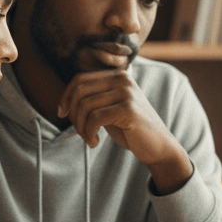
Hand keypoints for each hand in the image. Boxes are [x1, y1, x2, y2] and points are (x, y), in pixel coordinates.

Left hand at [57, 69, 192, 192]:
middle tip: (80, 132)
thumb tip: (64, 101)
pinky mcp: (128, 108)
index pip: (79, 79)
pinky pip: (95, 118)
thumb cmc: (131, 129)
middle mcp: (122, 79)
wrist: (158, 146)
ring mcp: (126, 92)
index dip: (65, 96)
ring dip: (81, 127)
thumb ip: (93, 99)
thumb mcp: (109, 109)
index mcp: (116, 76)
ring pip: (85, 106)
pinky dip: (89, 133)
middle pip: (79, 91)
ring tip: (89, 139)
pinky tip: (95, 142)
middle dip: (72, 114)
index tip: (62, 114)